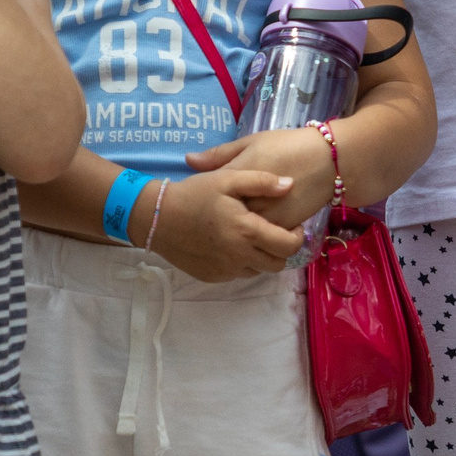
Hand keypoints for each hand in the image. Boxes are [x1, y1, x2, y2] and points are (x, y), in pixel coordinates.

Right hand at [148, 166, 305, 280]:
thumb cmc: (195, 194)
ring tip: (252, 236)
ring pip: (259, 271)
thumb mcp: (228, 178)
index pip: (288, 246)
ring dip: (262, 257)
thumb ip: (262, 181)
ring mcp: (226, 270)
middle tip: (275, 231)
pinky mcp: (213, 277)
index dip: (297, 237)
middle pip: (277, 264)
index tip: (294, 226)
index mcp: (246, 232)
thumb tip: (290, 185)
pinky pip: (238, 273)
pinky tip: (231, 243)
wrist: (157, 218)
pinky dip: (242, 262)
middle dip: (282, 249)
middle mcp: (239, 256)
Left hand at [186, 128, 335, 230]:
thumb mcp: (251, 143)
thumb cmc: (286, 146)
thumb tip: (188, 161)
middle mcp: (248, 201)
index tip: (203, 197)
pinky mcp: (281, 229)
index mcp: (237, 175)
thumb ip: (219, 154)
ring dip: (235, 231)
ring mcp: (265, 218)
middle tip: (215, 216)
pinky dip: (254, 237)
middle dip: (216, 219)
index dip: (202, 198)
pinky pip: (261, 240)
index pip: (207, 194)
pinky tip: (252, 230)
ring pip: (241, 232)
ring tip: (231, 226)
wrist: (327, 160)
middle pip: (222, 218)